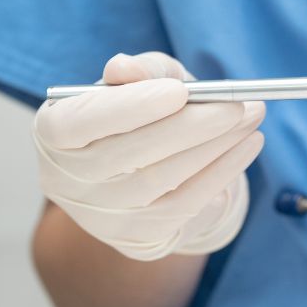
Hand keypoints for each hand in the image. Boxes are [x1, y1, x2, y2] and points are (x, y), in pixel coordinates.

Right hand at [34, 52, 263, 260]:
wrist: (155, 165)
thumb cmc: (147, 108)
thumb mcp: (146, 80)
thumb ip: (141, 71)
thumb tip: (123, 68)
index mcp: (54, 133)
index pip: (78, 123)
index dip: (129, 107)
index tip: (179, 91)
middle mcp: (66, 181)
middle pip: (129, 155)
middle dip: (193, 126)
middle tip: (239, 105)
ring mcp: (100, 216)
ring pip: (163, 181)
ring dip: (217, 147)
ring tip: (252, 118)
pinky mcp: (137, 239)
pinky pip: (185, 206)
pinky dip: (222, 174)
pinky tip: (246, 148)